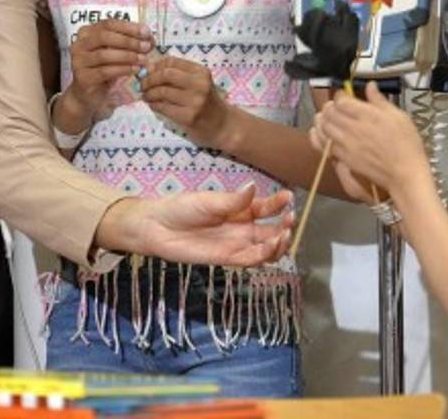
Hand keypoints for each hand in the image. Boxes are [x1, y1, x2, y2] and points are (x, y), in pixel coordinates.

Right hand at [60, 20, 152, 129]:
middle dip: (128, 41)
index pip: (108, 24)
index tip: (146, 32)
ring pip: (104, 55)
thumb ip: (131, 42)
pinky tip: (135, 70)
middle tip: (146, 47)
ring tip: (143, 59)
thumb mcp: (117, 52)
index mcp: (87, 32)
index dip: (129, 27)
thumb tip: (149, 36)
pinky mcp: (83, 78)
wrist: (88, 94)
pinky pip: (104, 71)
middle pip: (104, 37)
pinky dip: (122, 69)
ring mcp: (79, 61)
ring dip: (127, 56)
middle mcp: (79, 45)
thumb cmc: (104, 69)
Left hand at [99, 185, 293, 267]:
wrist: (157, 228)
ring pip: (266, 248)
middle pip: (271, 230)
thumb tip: (254, 187)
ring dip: (279, 243)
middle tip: (290, 220)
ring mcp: (236, 244)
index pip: (266, 207)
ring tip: (284, 235)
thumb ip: (233, 200)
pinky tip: (270, 246)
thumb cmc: (181, 208)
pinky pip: (251, 260)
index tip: (289, 197)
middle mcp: (242, 227)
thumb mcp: (208, 201)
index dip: (279, 203)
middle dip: (284, 226)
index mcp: (240, 209)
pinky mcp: (227, 259)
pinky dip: (264, 255)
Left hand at [140, 56, 229, 146]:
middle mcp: (200, 84)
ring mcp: (195, 101)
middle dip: (149, 79)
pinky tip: (153, 105)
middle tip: (143, 85)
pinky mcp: (188, 117)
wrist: (223, 126)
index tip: (148, 72)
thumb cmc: (208, 103)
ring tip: (146, 96)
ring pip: (162, 91)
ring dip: (149, 93)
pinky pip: (163, 107)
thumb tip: (149, 68)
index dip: (156, 66)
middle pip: (166, 74)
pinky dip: (154, 105)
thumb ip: (178, 74)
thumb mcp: (198, 83)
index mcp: (201, 72)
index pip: (172, 61)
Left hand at [313, 82, 430, 193]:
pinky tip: (320, 132)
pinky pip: (323, 144)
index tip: (344, 94)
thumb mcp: (399, 116)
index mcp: (367, 115)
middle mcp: (353, 128)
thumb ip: (379, 100)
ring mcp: (346, 144)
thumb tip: (370, 86)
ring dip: (322, 119)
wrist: (404, 172)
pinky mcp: (343, 157)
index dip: (340, 95)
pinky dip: (318, 136)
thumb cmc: (406, 144)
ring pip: (323, 127)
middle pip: (329, 112)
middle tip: (335, 105)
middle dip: (330, 106)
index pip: (342, 100)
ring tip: (326, 116)